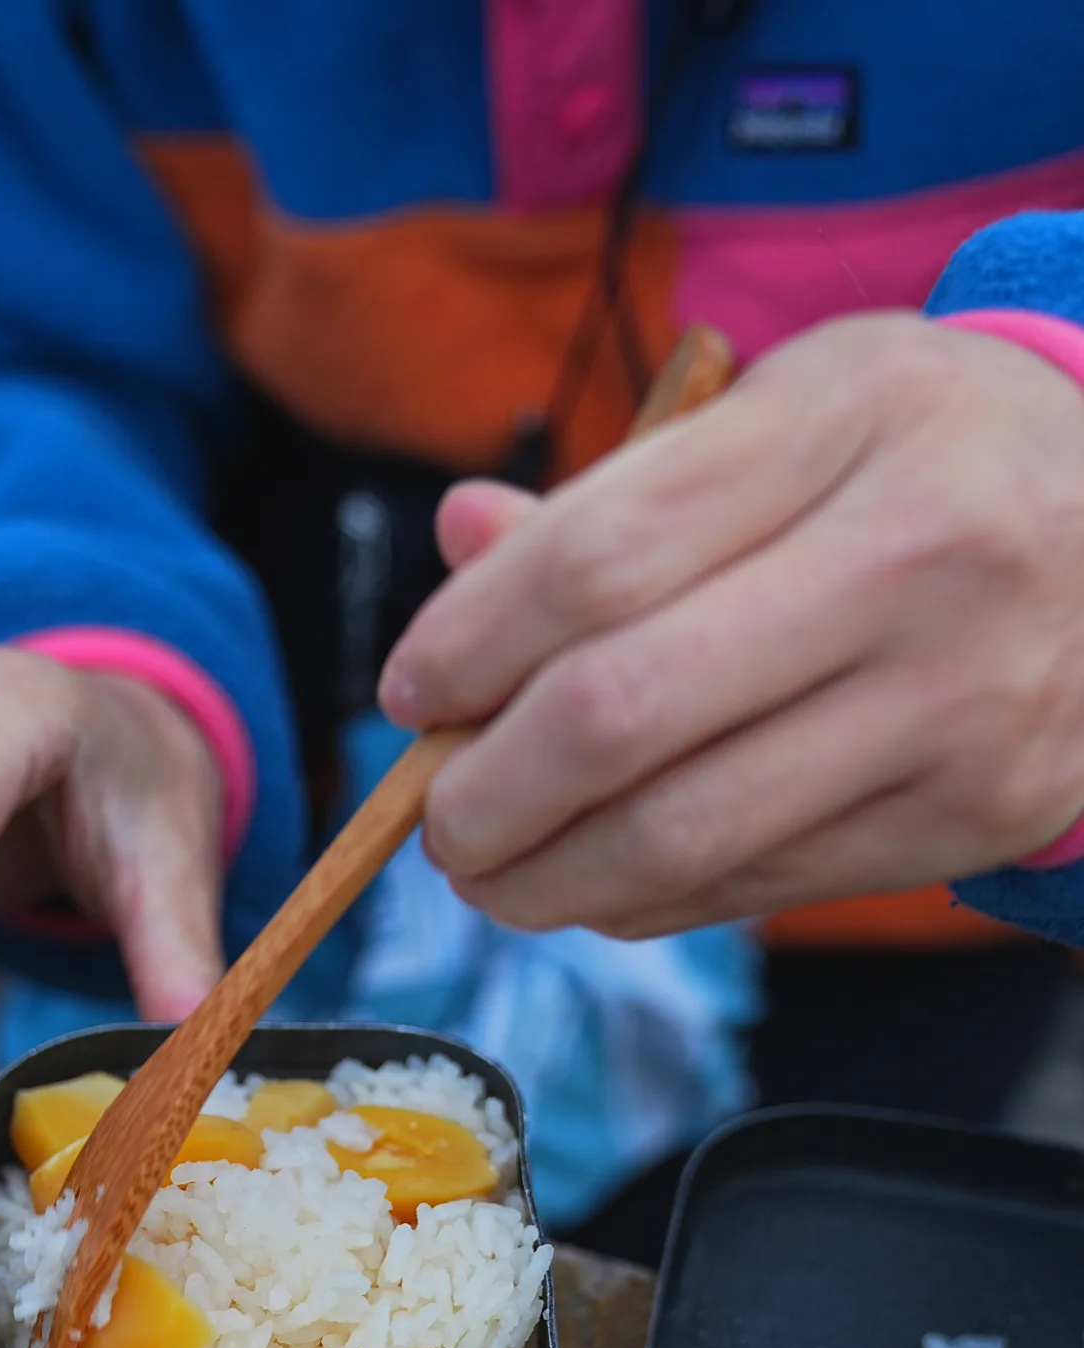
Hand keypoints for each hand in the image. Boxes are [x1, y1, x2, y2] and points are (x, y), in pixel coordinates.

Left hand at [379, 312, 1083, 937]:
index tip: (413, 690)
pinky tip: (597, 880)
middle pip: (620, 715)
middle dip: (486, 792)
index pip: (598, 558)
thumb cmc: (933, 458)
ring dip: (546, 879)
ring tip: (492, 871)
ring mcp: (957, 702)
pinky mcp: (973, 814)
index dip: (468, 644)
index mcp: (853, 419)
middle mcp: (921, 558)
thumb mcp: (797, 407)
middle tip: (437, 816)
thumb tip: (461, 546)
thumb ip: (625, 491)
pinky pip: (755, 886)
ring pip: (680, 833)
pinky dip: (644, 900)